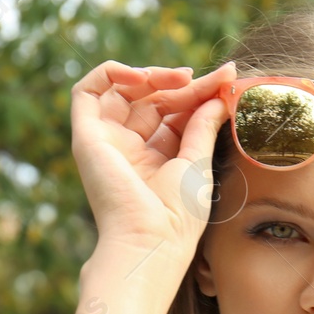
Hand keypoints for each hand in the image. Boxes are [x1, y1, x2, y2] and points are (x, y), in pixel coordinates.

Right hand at [69, 59, 235, 253]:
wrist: (150, 240)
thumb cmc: (178, 215)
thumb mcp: (198, 162)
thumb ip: (204, 124)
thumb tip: (220, 92)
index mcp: (157, 158)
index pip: (175, 113)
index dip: (199, 93)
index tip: (227, 79)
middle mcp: (130, 148)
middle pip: (153, 100)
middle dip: (182, 85)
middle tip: (212, 80)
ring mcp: (108, 141)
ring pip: (124, 91)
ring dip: (152, 76)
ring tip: (181, 78)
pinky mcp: (87, 136)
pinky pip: (87, 92)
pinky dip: (111, 73)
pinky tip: (143, 77)